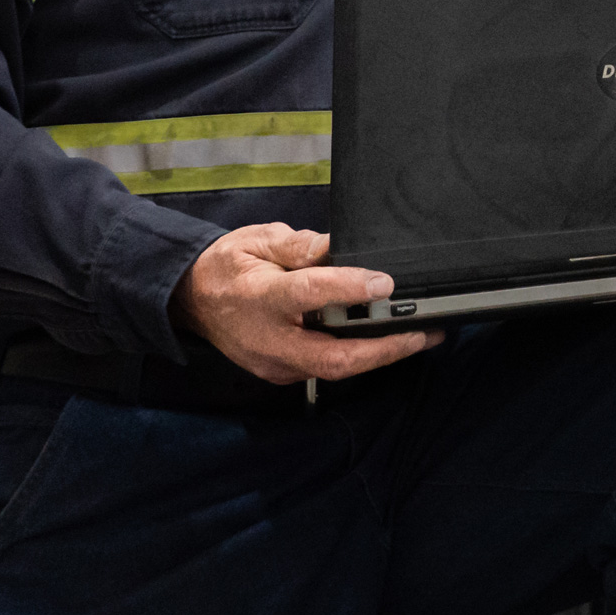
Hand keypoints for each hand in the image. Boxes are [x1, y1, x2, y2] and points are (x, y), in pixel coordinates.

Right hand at [172, 224, 440, 384]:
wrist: (190, 300)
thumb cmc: (227, 267)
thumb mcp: (257, 240)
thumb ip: (299, 245)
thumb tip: (338, 245)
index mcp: (259, 297)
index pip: (308, 294)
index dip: (348, 290)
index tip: (385, 283)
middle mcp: (268, 340)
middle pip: (332, 357)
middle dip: (384, 348)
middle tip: (425, 331)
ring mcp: (274, 363)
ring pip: (334, 368)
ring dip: (379, 355)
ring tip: (421, 334)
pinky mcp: (281, 373)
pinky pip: (325, 369)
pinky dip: (359, 356)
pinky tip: (385, 340)